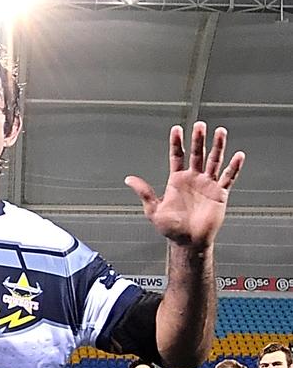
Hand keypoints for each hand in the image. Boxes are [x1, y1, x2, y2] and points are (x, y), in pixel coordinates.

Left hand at [125, 122, 244, 248]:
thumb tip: (128, 179)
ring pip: (214, 161)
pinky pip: (228, 178)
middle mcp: (193, 179)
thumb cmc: (170, 228)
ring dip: (217, 147)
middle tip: (199, 125)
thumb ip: (144, 192)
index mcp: (177, 180)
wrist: (188, 242)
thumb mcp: (153, 209)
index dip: (177, 143)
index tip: (177, 129)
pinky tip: (238, 155)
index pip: (177, 156)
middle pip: (197, 154)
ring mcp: (207, 185)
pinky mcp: (219, 194)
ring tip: (220, 132)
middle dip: (198, 140)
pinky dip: (234, 167)